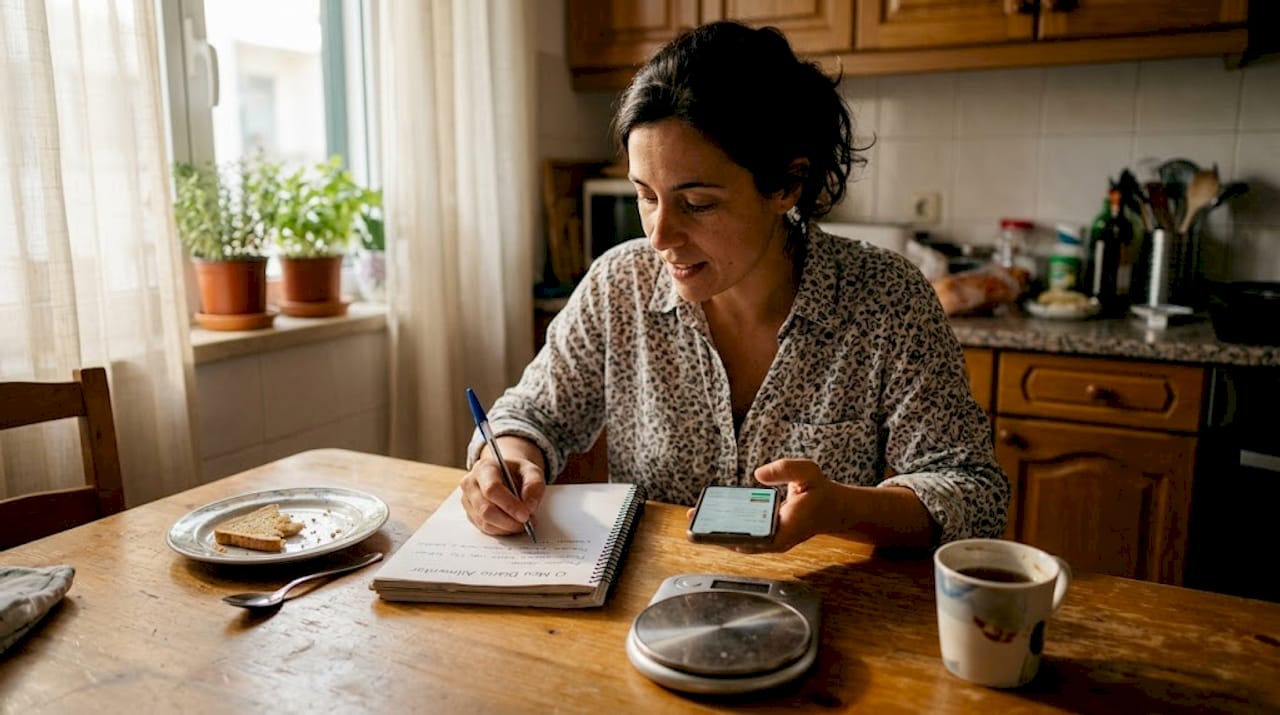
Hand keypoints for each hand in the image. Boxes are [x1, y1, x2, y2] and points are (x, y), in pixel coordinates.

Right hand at [459, 437, 546, 535]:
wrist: (506, 474)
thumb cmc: (517, 472)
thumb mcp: (531, 471)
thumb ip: (534, 485)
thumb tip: (529, 506)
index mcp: (484, 468)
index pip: (492, 489)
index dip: (509, 505)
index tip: (525, 515)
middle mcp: (471, 483)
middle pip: (485, 509)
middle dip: (509, 520)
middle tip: (528, 522)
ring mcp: (468, 500)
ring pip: (485, 522)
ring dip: (507, 527)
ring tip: (523, 523)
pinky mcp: (470, 514)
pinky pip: (485, 528)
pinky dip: (502, 530)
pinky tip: (513, 524)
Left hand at [685, 459, 840, 552]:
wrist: (834, 508)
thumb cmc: (821, 491)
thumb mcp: (809, 472)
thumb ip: (785, 469)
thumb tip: (758, 474)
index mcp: (786, 530)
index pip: (755, 540)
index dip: (732, 536)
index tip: (712, 529)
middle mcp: (777, 541)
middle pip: (741, 543)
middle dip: (715, 533)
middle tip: (693, 519)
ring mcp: (772, 541)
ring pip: (740, 541)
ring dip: (718, 532)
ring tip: (695, 517)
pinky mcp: (768, 536)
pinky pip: (745, 536)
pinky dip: (728, 528)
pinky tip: (712, 516)